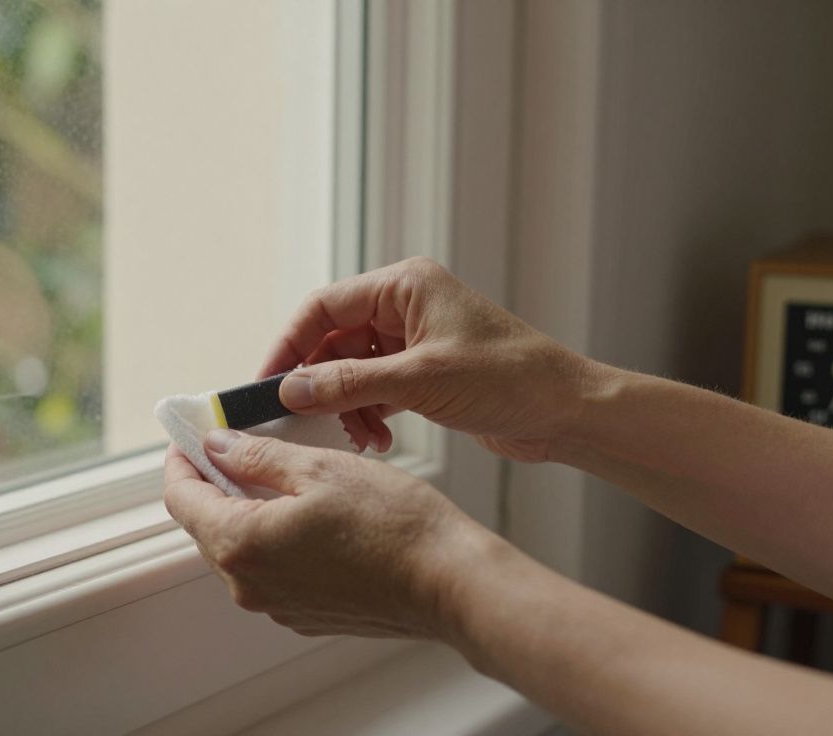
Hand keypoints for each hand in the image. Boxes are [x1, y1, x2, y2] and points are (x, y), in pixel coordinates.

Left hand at [162, 433, 498, 640]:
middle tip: (238, 442)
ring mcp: (278, 605)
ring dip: (249, 508)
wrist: (450, 584)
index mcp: (240, 544)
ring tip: (280, 471)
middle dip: (216, 481)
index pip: (181, 498)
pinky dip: (277, 535)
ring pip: (242, 546)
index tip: (192, 436)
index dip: (182, 460)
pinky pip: (273, 568)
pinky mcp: (307, 614)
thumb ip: (257, 456)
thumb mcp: (318, 468)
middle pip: (207, 525)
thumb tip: (217, 446)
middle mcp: (249, 585)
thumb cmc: (392, 525)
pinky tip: (309, 510)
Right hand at [260, 257, 602, 462]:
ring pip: (350, 369)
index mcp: (403, 286)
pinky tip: (377, 439)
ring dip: (344, 404)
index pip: (323, 308)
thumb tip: (291, 389)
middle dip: (317, 383)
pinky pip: (373, 388)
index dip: (289, 345)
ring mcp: (414, 339)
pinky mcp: (423, 371)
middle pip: (332, 341)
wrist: (566, 412)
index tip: (266, 384)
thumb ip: (349, 384)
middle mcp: (405, 306)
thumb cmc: (511, 379)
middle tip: (300, 420)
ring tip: (356, 436)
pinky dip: (366, 413)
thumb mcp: (421, 381)